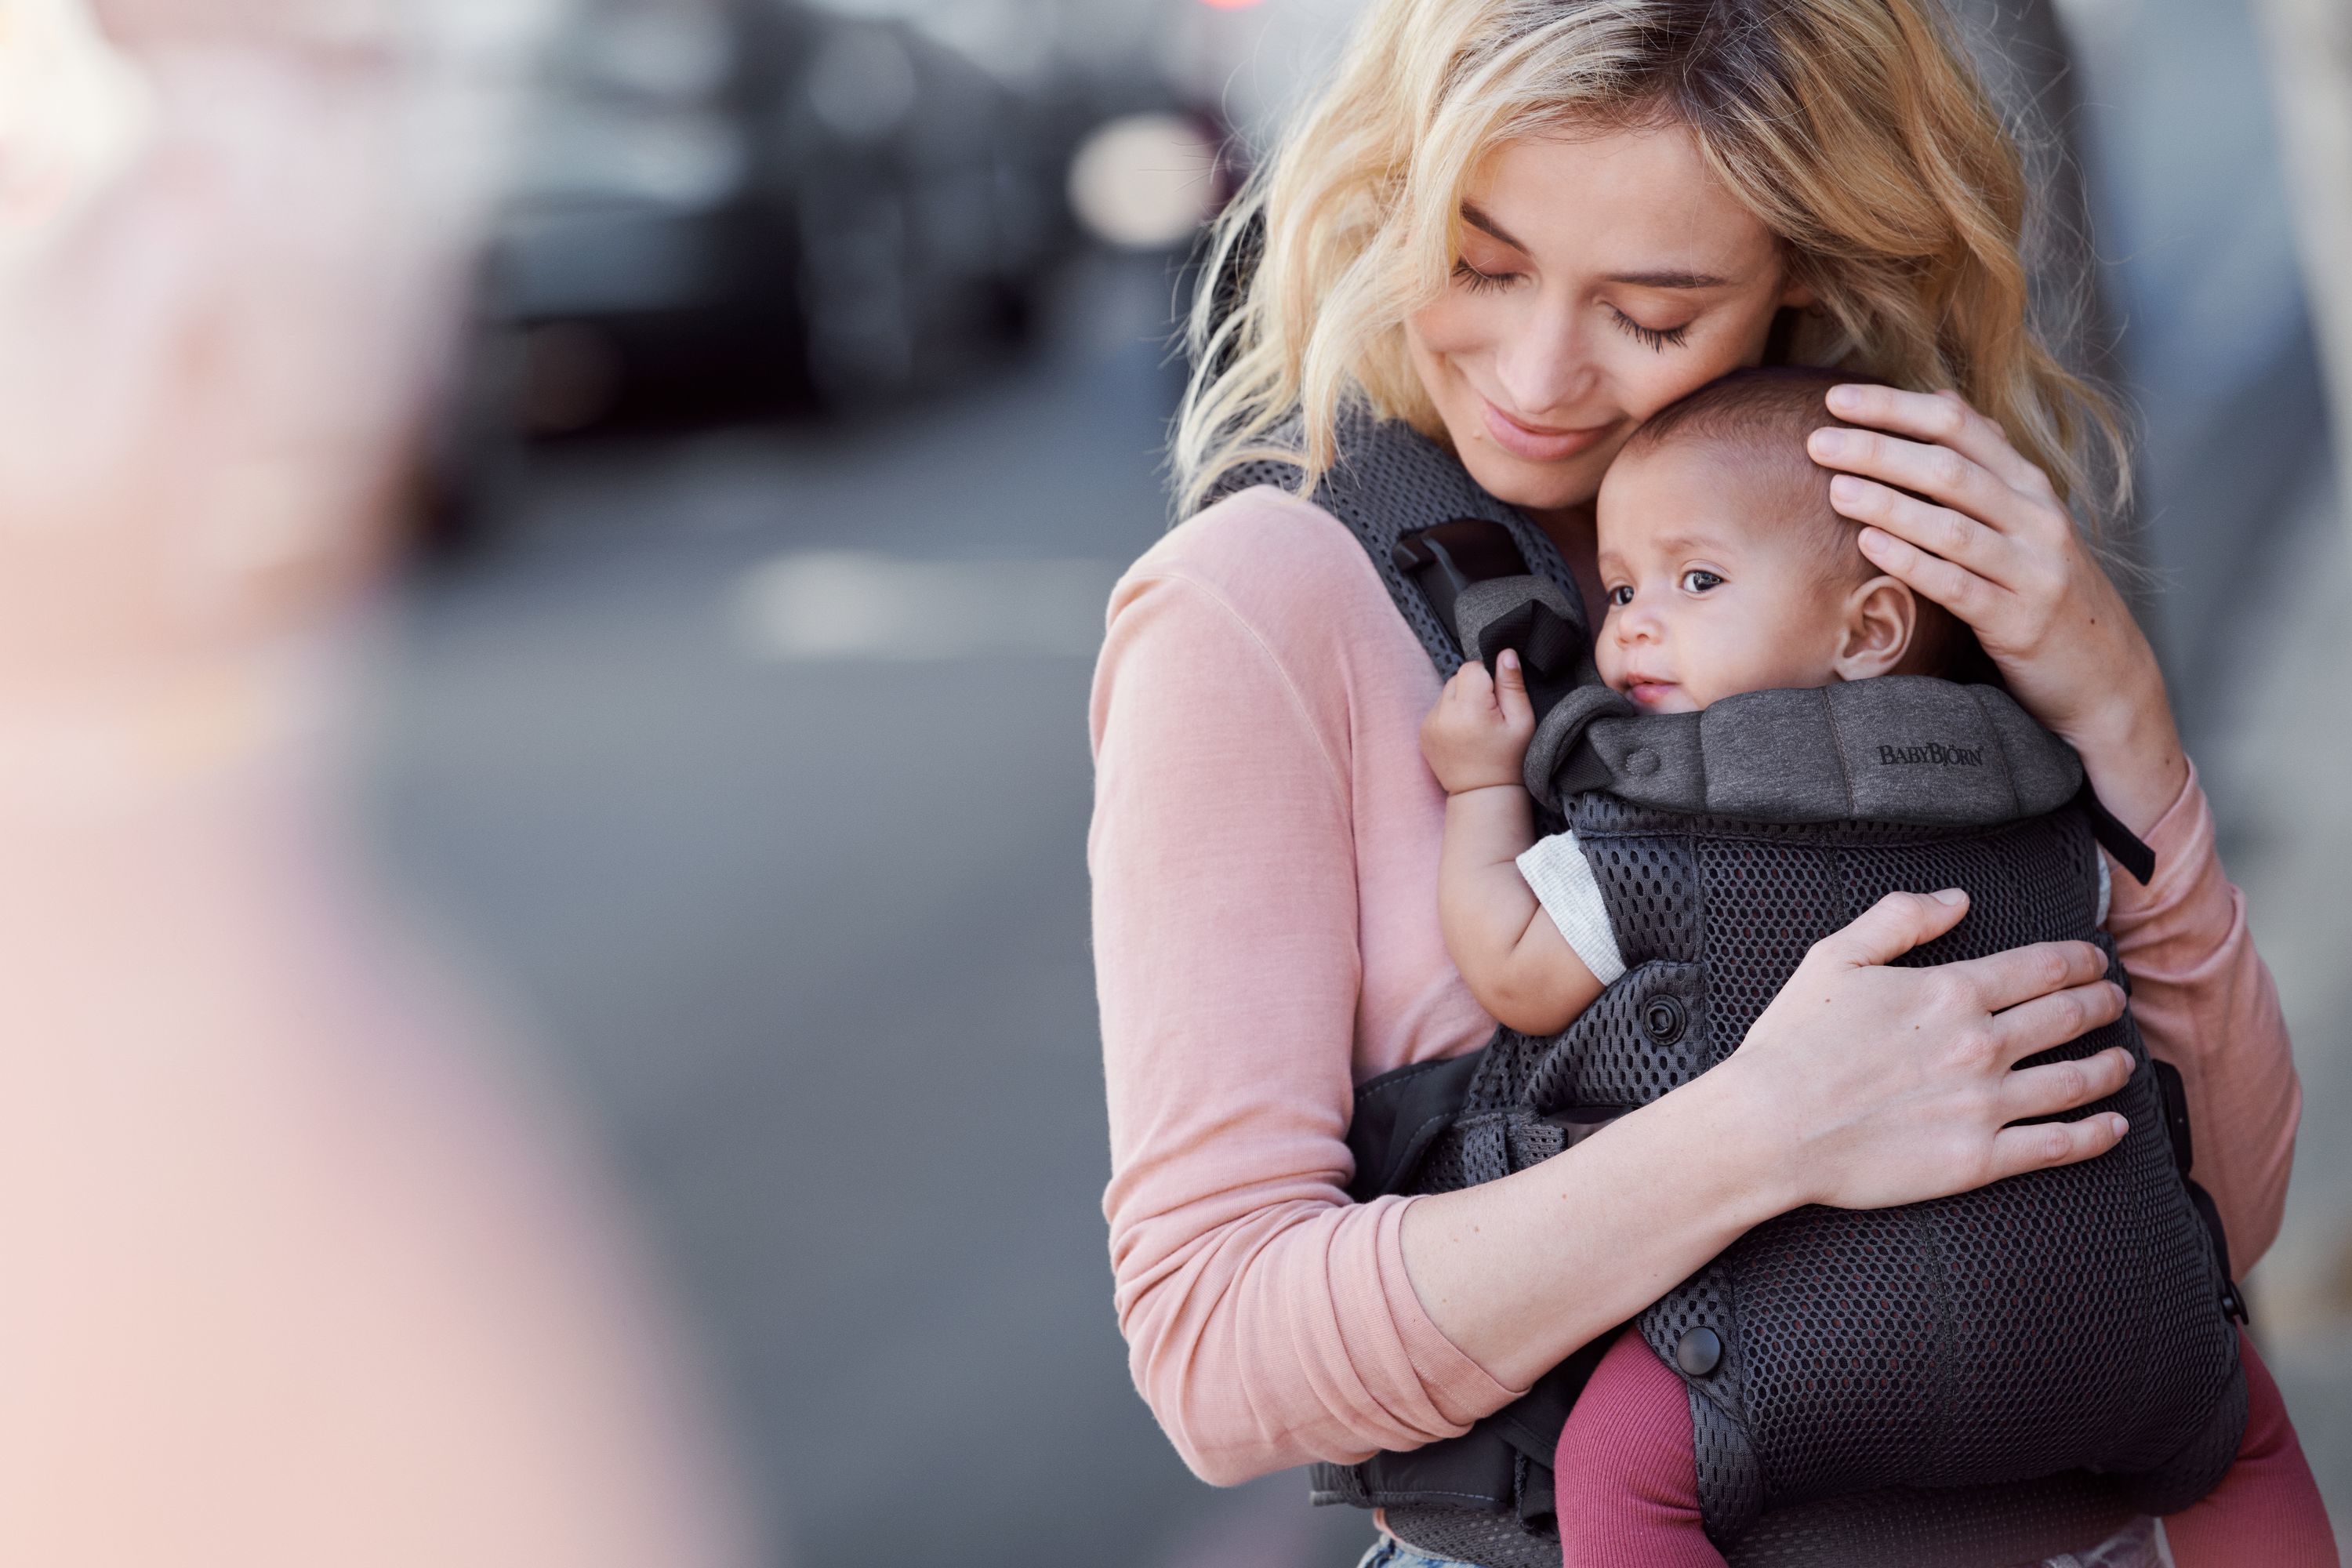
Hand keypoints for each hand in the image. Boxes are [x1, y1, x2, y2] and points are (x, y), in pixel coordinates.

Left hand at [1420, 650, 1532, 793]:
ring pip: (1447, 692)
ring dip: (1461, 700)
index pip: (1472, 667)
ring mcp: (1429, 724)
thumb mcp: (1522, 721)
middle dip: (1474, 688)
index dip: (1488, 678)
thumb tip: (1505, 653)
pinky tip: (1464, 733)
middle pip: (1457, 677)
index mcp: (1470, 709)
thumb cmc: (1508, 760)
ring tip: (1476, 725)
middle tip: (1489, 714)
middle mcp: (1443, 714)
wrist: (1482, 794)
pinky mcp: (1423, 732)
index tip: (1498, 700)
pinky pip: (1438, 708)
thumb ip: (1512, 684)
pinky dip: (1450, 714)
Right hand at [1716, 889, 2134, 1211]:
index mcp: (1950, 991)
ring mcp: (1986, 1105)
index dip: (2080, 960)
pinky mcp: (1980, 1159)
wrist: (1771, 1126)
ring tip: (2122, 1059)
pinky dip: (2098, 1134)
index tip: (2095, 960)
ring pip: (2077, 1080)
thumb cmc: (1794, 1042)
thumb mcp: (1834, 957)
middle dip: (2102, 1003)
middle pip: (2069, 1017)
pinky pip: (2060, 1145)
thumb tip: (1957, 898)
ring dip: (2110, 1065)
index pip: (2042, 967)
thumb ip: (1900, 918)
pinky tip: (2114, 1125)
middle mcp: (1981, 1045)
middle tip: (2114, 1000)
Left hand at [1807, 385, 2185, 833]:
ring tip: (1835, 489)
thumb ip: (1982, 470)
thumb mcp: (2022, 523)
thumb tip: (1936, 402)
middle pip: (1950, 468)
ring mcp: (2032, 570)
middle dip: (1879, 449)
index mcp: (2029, 486)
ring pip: (1952, 524)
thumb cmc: (2040, 589)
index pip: (1960, 424)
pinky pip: (1958, 585)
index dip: (1896, 407)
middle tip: (1817, 440)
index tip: (1836, 398)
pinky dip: (1912, 562)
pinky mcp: (2019, 622)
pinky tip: (1868, 546)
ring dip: (1889, 504)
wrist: (2105, 672)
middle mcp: (2036, 518)